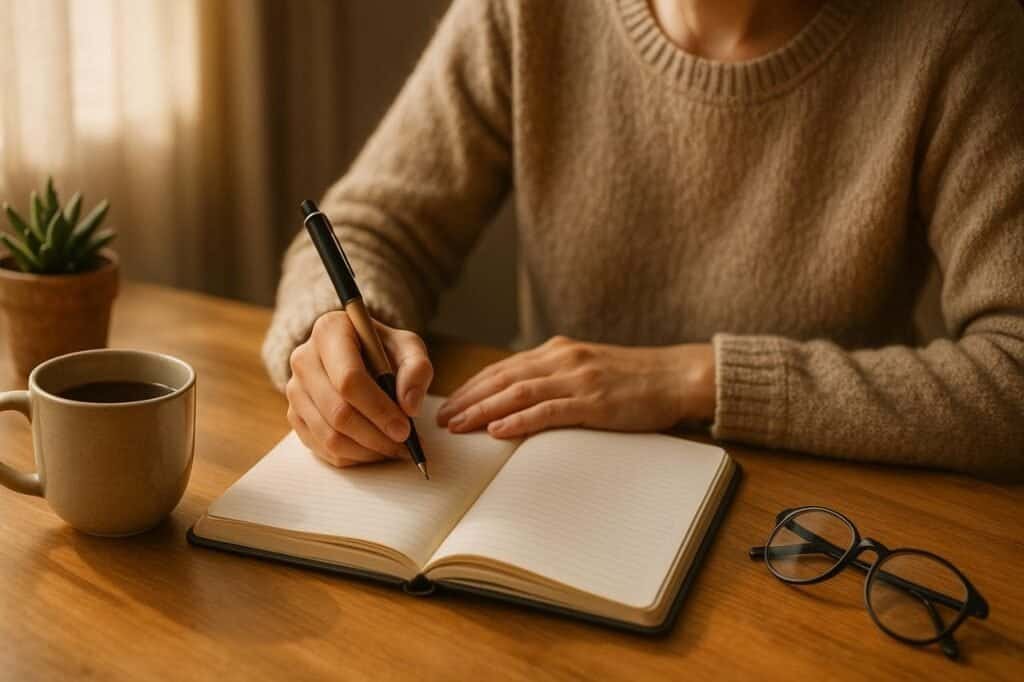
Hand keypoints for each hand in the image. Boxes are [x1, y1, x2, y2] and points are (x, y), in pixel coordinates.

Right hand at [286, 311, 432, 466]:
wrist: (359, 354)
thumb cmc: (384, 350)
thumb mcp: (408, 347)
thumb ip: (417, 369)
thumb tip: (409, 407)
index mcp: (330, 331)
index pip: (349, 379)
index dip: (378, 409)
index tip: (405, 428)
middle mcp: (304, 359)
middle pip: (337, 412)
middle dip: (375, 436)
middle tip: (404, 445)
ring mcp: (295, 390)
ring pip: (329, 436)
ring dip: (367, 451)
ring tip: (394, 449)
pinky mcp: (295, 415)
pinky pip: (322, 448)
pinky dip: (354, 457)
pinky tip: (375, 450)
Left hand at [436, 336, 714, 437]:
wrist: (677, 376)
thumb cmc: (634, 379)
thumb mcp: (588, 369)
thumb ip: (556, 378)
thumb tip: (520, 399)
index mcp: (558, 352)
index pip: (503, 368)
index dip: (472, 386)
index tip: (449, 403)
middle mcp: (562, 359)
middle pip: (502, 378)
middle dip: (468, 399)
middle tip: (442, 419)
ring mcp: (578, 379)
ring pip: (518, 393)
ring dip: (483, 410)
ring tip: (459, 425)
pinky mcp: (594, 401)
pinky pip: (549, 410)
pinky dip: (520, 420)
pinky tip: (498, 431)